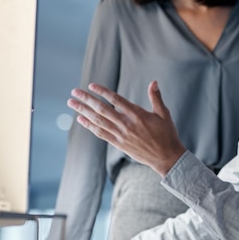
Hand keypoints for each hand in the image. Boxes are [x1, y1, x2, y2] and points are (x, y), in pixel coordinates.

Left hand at [68, 80, 185, 175]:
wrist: (166, 157)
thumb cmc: (166, 134)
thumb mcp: (164, 114)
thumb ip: (156, 98)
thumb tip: (154, 82)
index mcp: (137, 115)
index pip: (115, 100)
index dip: (102, 92)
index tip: (91, 85)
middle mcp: (126, 124)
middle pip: (102, 109)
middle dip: (86, 100)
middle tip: (74, 92)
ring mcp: (121, 135)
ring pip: (98, 121)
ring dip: (83, 111)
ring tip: (72, 103)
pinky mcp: (118, 144)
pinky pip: (100, 133)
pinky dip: (89, 126)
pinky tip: (80, 119)